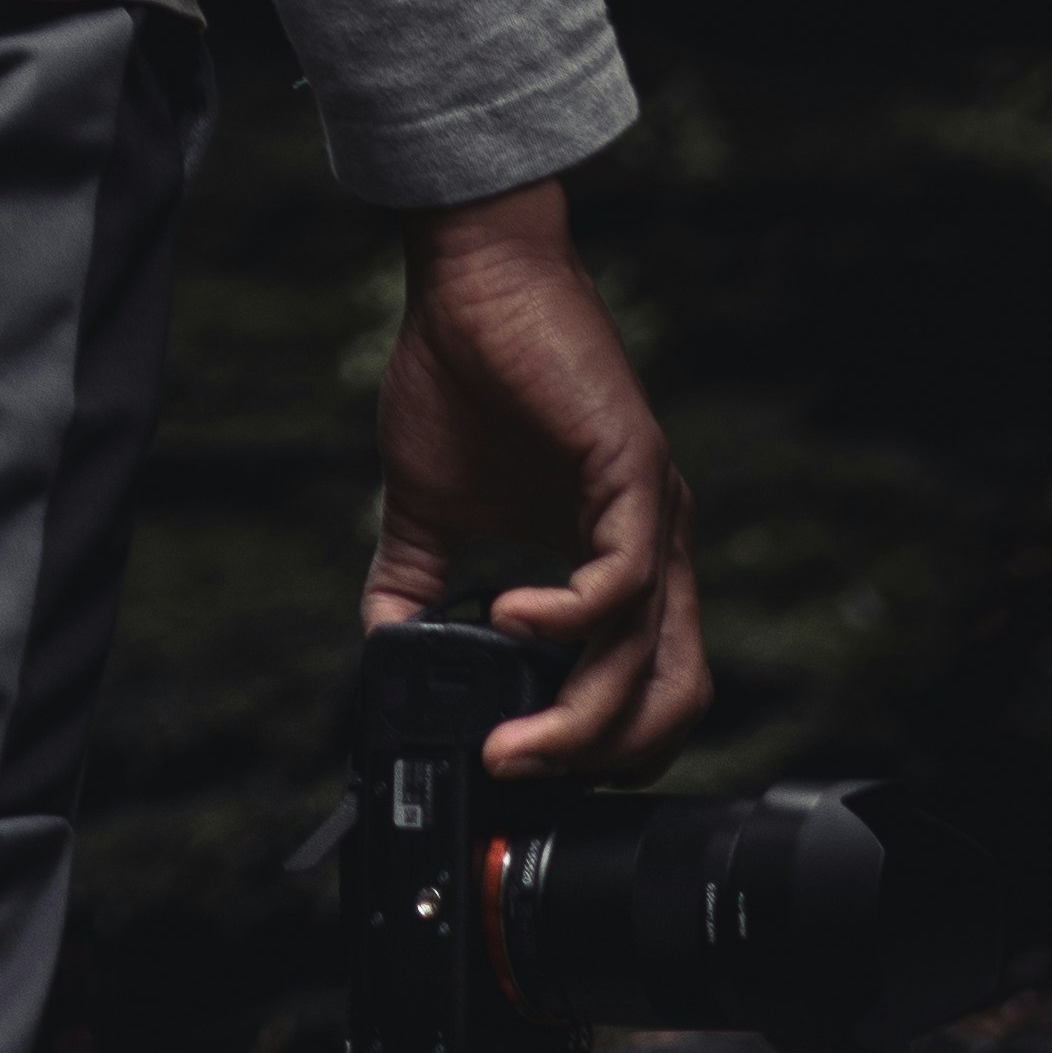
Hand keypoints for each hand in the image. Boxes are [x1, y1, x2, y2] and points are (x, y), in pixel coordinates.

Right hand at [365, 180, 710, 785]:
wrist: (470, 279)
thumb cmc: (461, 374)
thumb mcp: (427, 505)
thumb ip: (415, 582)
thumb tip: (380, 652)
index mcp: (617, 560)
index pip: (645, 691)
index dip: (598, 748)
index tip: (520, 769)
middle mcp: (653, 549)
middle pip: (671, 699)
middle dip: (599, 759)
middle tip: (520, 773)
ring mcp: (653, 515)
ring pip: (651, 660)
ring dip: (581, 719)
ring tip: (511, 738)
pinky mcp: (637, 474)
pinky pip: (625, 582)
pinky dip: (568, 620)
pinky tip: (507, 617)